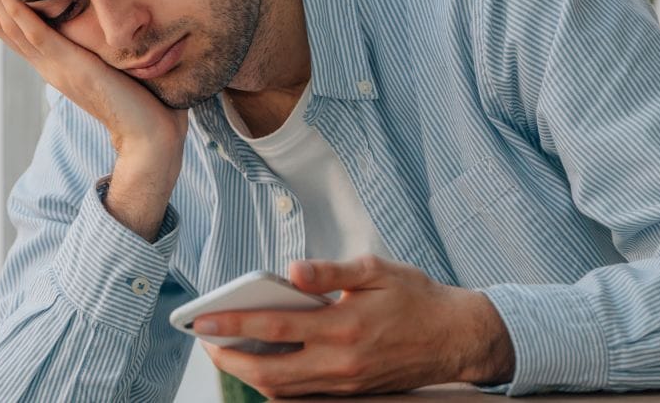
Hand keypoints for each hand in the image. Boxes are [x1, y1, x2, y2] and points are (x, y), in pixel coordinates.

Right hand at [0, 0, 186, 153]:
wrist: (150, 137)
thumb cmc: (143, 102)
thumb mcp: (115, 66)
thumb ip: (105, 47)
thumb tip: (118, 20)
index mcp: (56, 66)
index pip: (16, 31)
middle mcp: (48, 66)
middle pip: (3, 26)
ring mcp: (55, 68)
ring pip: (10, 26)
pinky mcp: (70, 66)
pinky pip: (34, 33)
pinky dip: (16, 8)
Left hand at [195, 255, 514, 398]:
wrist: (456, 338)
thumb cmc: (417, 298)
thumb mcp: (376, 270)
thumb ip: (330, 272)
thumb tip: (292, 270)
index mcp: (343, 327)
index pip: (274, 327)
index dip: (233, 323)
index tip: (204, 318)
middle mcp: (340, 363)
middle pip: (268, 372)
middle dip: (229, 359)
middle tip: (206, 341)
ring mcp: (343, 384)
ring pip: (281, 390)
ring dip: (248, 373)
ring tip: (226, 350)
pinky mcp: (349, 393)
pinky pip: (301, 394)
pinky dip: (275, 382)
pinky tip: (263, 360)